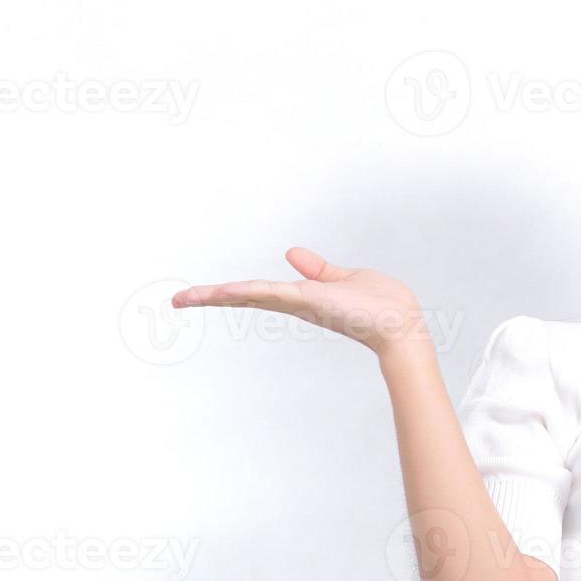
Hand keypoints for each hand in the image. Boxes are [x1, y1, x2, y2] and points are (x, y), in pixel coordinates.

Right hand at [171, 247, 428, 357]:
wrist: (402, 327)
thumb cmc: (383, 306)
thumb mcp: (345, 277)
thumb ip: (318, 268)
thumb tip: (291, 253)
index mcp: (303, 297)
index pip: (259, 293)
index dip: (230, 292)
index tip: (200, 295)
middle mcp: (296, 303)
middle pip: (246, 297)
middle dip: (212, 298)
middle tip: (178, 300)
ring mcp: (300, 304)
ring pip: (251, 296)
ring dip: (217, 296)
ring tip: (184, 297)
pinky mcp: (308, 302)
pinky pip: (271, 293)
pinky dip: (246, 292)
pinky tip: (221, 291)